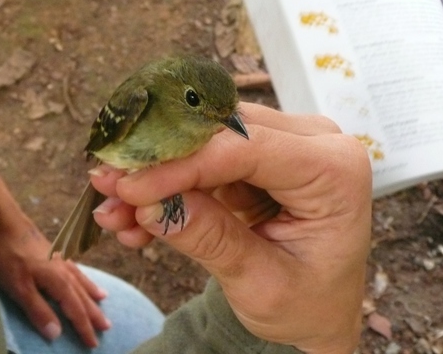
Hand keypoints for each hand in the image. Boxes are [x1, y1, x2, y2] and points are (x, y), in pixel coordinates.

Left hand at [0, 216, 110, 346]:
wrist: (4, 222)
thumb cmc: (9, 256)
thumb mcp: (19, 288)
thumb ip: (38, 310)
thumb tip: (56, 333)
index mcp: (58, 281)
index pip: (75, 310)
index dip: (84, 328)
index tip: (94, 344)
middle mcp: (64, 271)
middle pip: (83, 296)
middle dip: (94, 314)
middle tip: (107, 327)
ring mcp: (60, 260)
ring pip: (81, 281)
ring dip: (92, 294)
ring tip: (103, 300)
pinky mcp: (54, 253)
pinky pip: (76, 270)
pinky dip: (83, 277)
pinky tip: (81, 277)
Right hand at [92, 102, 371, 352]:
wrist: (320, 308)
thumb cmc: (307, 303)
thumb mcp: (262, 285)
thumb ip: (211, 240)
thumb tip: (150, 205)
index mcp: (334, 170)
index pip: (247, 147)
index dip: (182, 164)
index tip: (129, 187)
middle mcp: (315, 142)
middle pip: (223, 134)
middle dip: (162, 163)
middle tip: (108, 186)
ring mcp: (286, 144)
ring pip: (206, 142)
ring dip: (159, 175)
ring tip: (116, 210)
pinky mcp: (261, 155)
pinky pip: (204, 159)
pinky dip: (171, 184)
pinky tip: (137, 215)